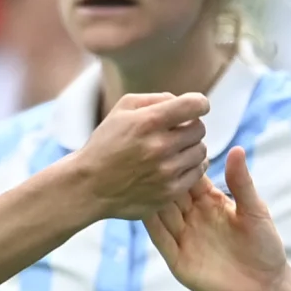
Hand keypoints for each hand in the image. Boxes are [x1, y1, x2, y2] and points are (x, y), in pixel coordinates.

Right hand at [69, 92, 211, 222]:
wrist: (90, 186)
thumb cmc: (106, 144)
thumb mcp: (122, 110)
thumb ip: (155, 99)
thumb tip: (182, 102)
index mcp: (148, 122)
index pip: (195, 105)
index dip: (199, 103)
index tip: (196, 107)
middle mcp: (160, 146)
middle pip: (199, 129)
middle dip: (191, 126)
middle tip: (176, 132)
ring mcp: (166, 171)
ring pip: (201, 151)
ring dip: (191, 147)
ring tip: (174, 149)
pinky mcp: (170, 191)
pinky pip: (198, 172)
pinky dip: (191, 166)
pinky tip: (177, 164)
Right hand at [142, 149, 290, 290]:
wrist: (266, 289)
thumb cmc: (265, 249)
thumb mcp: (255, 211)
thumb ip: (242, 183)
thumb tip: (236, 148)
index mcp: (211, 202)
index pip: (190, 177)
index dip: (179, 158)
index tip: (167, 137)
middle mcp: (194, 218)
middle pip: (171, 191)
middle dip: (158, 173)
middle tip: (143, 150)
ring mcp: (184, 238)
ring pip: (161, 213)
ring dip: (149, 196)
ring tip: (135, 174)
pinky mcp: (179, 260)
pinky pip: (161, 238)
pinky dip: (150, 224)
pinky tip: (139, 207)